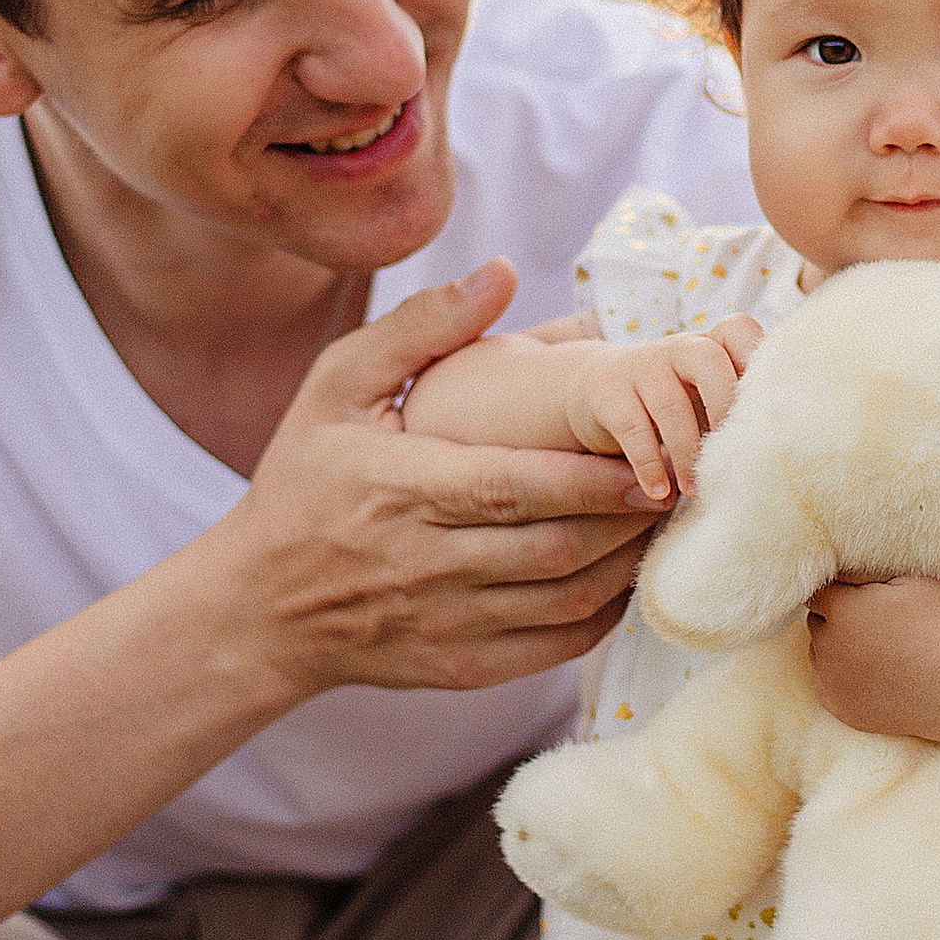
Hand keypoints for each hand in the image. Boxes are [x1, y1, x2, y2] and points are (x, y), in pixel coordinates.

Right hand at [218, 264, 675, 698]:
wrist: (258, 607)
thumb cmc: (303, 483)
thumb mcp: (337, 388)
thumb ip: (421, 327)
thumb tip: (501, 272)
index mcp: (401, 487)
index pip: (513, 488)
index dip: (590, 480)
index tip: (648, 460)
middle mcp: (427, 562)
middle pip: (556, 547)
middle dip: (629, 519)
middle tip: (681, 483)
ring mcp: (447, 622)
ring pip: (566, 600)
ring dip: (627, 564)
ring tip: (663, 522)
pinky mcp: (461, 667)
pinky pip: (554, 646)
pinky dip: (602, 614)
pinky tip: (623, 575)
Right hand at [560, 317, 762, 501]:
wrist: (597, 389)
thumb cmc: (674, 403)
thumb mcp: (706, 399)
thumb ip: (738, 412)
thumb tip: (779, 453)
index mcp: (711, 345)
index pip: (739, 331)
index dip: (756, 363)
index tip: (765, 412)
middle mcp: (679, 348)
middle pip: (710, 361)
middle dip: (725, 410)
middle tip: (735, 456)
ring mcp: (642, 366)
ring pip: (671, 404)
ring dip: (686, 453)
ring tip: (695, 490)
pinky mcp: (608, 391)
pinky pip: (632, 428)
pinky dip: (649, 465)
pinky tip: (660, 492)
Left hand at [804, 573, 939, 739]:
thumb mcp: (915, 578)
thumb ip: (865, 568)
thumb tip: (835, 564)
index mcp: (844, 610)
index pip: (821, 587)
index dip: (846, 587)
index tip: (871, 592)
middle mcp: (829, 648)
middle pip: (818, 620)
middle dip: (839, 615)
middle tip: (881, 619)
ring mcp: (834, 684)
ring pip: (821, 652)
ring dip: (839, 646)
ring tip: (882, 647)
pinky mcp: (843, 710)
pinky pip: (829, 684)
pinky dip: (844, 677)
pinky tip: (877, 673)